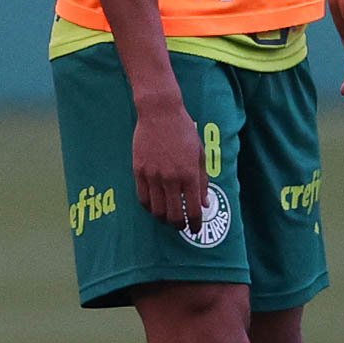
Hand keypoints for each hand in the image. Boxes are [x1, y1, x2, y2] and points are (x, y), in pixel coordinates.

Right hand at [132, 98, 207, 231]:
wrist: (159, 113)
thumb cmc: (184, 131)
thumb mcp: (199, 154)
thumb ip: (202, 181)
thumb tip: (204, 204)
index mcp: (189, 174)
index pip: (192, 209)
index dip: (195, 224)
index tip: (196, 229)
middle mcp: (171, 178)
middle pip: (174, 215)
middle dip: (179, 226)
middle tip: (182, 227)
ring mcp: (153, 175)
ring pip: (156, 210)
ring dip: (163, 219)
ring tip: (168, 218)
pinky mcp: (139, 171)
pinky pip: (142, 198)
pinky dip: (149, 207)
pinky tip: (154, 207)